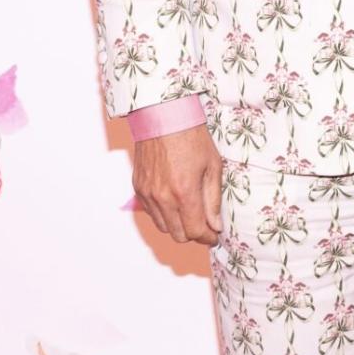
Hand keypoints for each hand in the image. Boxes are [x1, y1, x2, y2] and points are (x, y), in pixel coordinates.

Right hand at [133, 125, 223, 245]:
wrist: (164, 117)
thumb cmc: (192, 138)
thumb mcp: (213, 167)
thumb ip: (213, 201)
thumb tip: (215, 226)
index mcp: (184, 193)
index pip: (196, 232)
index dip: (208, 237)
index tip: (214, 233)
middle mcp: (163, 197)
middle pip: (179, 235)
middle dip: (194, 233)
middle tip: (204, 223)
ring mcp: (147, 194)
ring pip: (163, 227)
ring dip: (178, 225)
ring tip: (190, 212)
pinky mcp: (138, 188)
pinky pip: (151, 214)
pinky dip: (163, 214)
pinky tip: (174, 201)